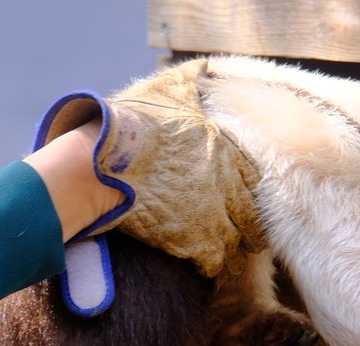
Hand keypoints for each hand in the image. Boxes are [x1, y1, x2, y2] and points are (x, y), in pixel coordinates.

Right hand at [36, 59, 265, 277]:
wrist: (106, 161)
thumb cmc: (133, 123)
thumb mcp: (168, 89)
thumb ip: (191, 79)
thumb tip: (202, 66)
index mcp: (224, 150)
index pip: (254, 180)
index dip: (248, 194)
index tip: (241, 202)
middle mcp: (225, 184)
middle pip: (252, 216)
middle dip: (247, 227)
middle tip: (241, 236)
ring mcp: (212, 215)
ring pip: (238, 243)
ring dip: (232, 251)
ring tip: (226, 257)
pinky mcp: (193, 241)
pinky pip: (215, 263)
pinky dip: (212, 266)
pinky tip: (204, 265)